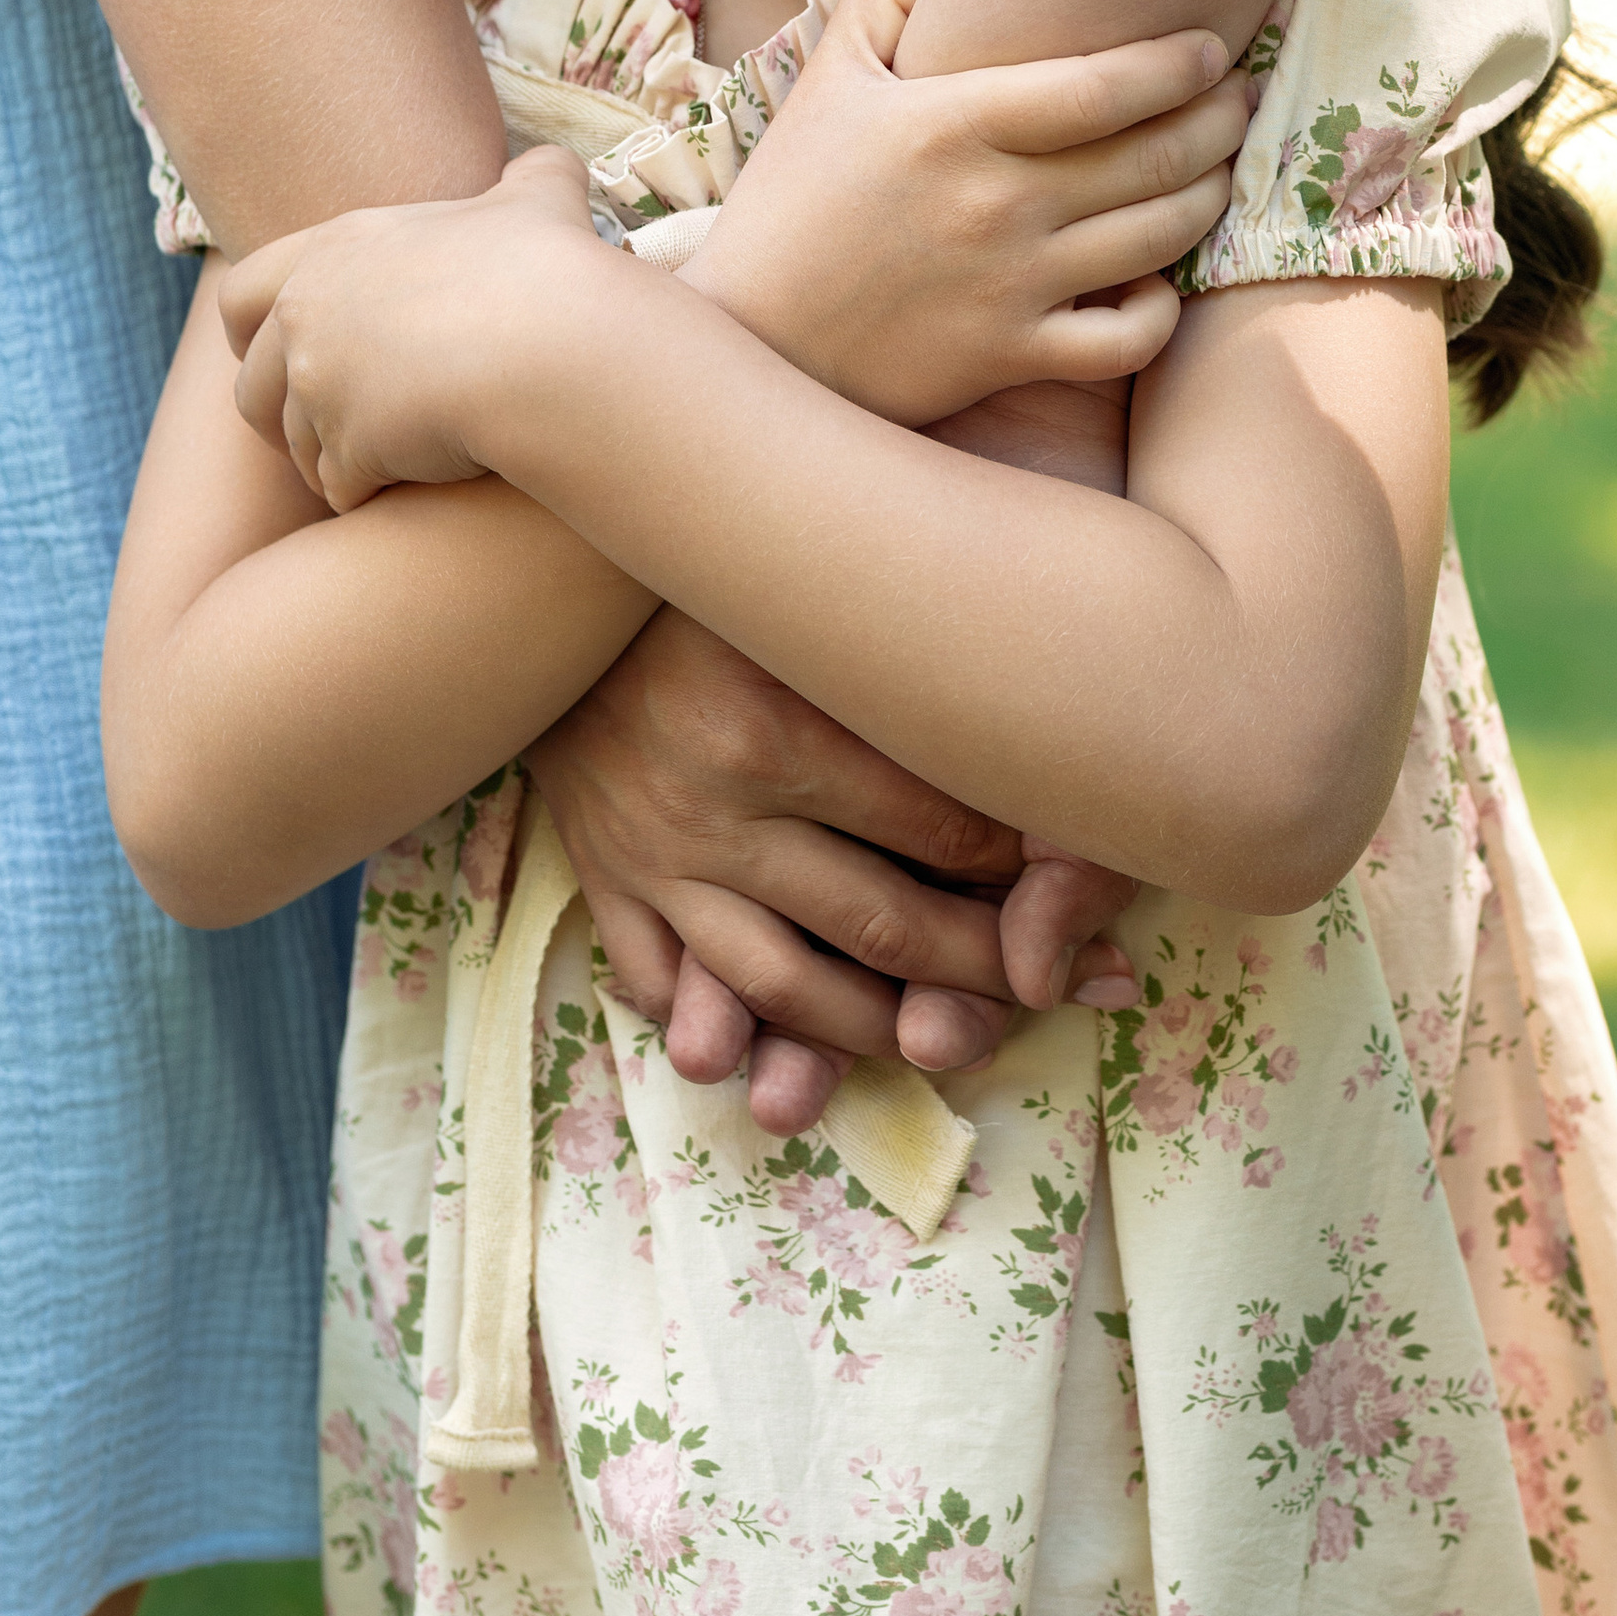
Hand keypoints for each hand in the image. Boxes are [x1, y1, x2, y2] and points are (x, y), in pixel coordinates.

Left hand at [219, 147, 602, 510]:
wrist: (550, 344)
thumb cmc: (545, 265)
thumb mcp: (540, 198)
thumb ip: (531, 177)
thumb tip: (550, 166)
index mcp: (336, 250)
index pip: (242, 292)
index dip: (250, 330)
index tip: (280, 351)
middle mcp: (308, 317)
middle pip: (252, 383)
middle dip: (276, 415)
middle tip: (314, 431)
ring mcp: (322, 387)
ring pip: (295, 445)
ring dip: (326, 460)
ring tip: (372, 470)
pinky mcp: (349, 449)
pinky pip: (339, 488)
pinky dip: (364, 495)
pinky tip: (402, 494)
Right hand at [524, 610, 1138, 1134]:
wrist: (550, 572)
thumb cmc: (721, 568)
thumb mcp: (814, 590)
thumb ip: (910, 642)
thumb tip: (1040, 683)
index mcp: (780, 726)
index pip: (939, 830)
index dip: (1021, 864)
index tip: (1066, 870)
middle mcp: (716, 808)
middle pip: (880, 924)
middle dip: (978, 970)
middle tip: (1043, 987)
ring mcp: (654, 856)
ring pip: (782, 989)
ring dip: (875, 1031)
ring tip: (940, 1040)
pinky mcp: (603, 880)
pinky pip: (666, 987)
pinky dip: (726, 1029)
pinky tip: (787, 1046)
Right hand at [677, 0, 1248, 424]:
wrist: (747, 334)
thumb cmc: (791, 197)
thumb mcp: (827, 76)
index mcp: (953, 123)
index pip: (1105, 84)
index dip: (1179, 64)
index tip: (1211, 50)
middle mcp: (994, 203)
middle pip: (1154, 156)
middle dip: (1218, 121)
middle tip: (1238, 100)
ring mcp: (1009, 285)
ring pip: (1159, 238)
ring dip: (1208, 196)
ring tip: (1219, 170)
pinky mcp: (1009, 356)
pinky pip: (1126, 339)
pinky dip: (1161, 310)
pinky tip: (1157, 280)